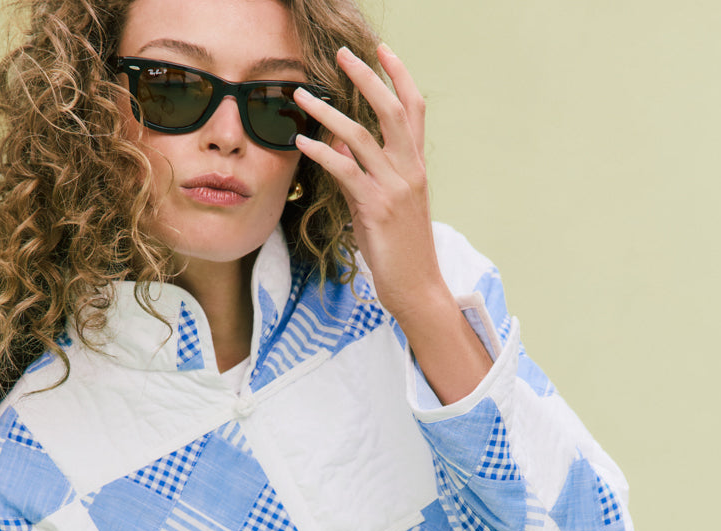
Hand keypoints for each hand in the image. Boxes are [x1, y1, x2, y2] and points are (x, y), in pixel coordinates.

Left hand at [293, 44, 444, 322]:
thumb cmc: (401, 252)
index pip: (413, 110)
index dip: (399, 76)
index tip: (382, 51)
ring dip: (327, 112)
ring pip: (360, 135)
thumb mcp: (384, 206)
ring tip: (303, 96)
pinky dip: (321, 152)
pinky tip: (301, 142)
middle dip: (367, 77)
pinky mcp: (375, 208)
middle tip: (342, 54)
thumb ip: (365, 173)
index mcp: (415, 168)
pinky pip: (344, 170)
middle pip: (391, 109)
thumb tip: (340, 144)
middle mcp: (408, 172)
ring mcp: (393, 189)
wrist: (418, 289)